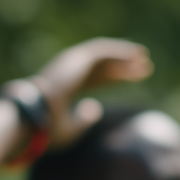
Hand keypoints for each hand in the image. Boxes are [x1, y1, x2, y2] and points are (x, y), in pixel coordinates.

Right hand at [31, 38, 152, 145]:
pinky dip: (120, 51)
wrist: (35, 116)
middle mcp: (67, 73)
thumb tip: (96, 108)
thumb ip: (83, 119)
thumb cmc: (49, 128)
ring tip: (144, 59)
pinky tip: (137, 55)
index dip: (114, 78)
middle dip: (122, 68)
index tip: (134, 78)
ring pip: (102, 56)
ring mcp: (70, 63)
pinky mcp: (76, 57)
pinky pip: (102, 51)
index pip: (93, 79)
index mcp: (64, 88)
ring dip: (124, 57)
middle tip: (144, 69)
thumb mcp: (70, 129)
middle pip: (100, 67)